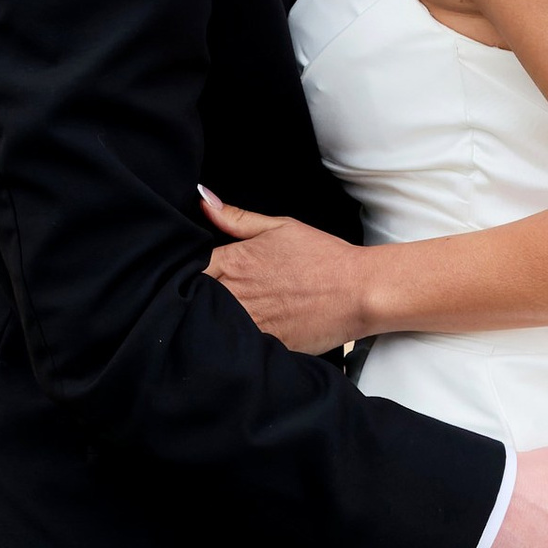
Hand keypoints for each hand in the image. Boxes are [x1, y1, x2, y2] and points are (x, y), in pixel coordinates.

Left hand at [201, 190, 369, 356]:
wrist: (358, 291)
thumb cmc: (322, 257)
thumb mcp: (279, 227)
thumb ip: (236, 218)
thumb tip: (203, 200)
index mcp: (234, 261)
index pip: (190, 271)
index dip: (190, 277)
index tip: (199, 280)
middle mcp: (235, 292)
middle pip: (195, 301)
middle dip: (196, 300)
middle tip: (207, 301)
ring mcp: (248, 321)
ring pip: (211, 325)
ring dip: (212, 322)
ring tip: (225, 320)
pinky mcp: (263, 345)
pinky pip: (235, 348)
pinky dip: (234, 343)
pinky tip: (242, 339)